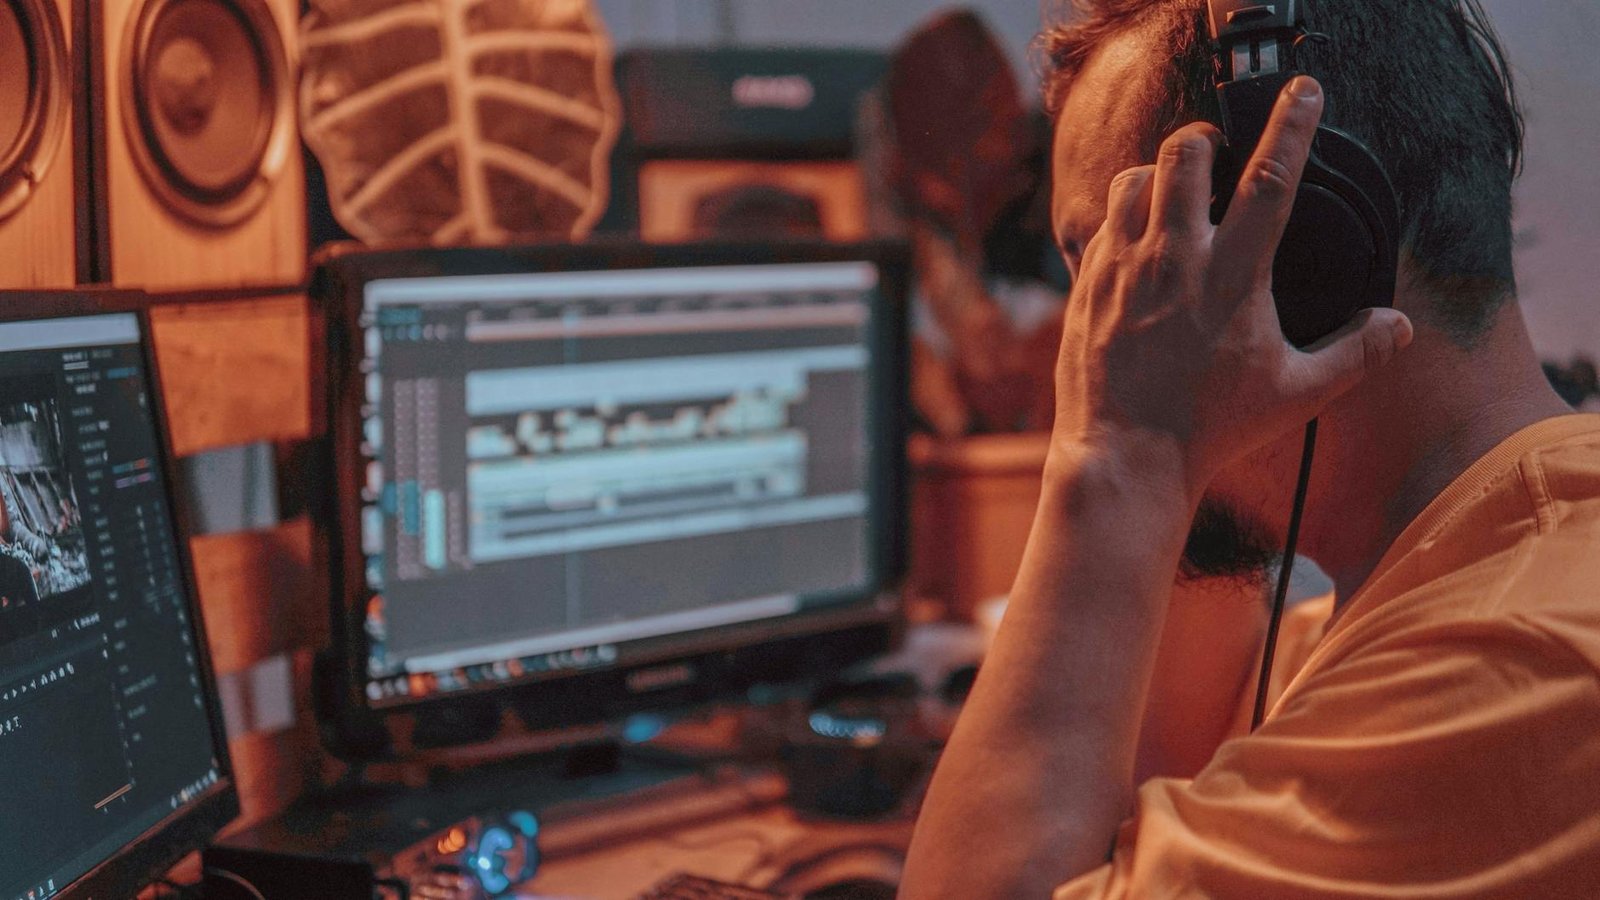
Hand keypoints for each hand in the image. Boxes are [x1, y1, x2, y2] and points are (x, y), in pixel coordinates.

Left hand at [1051, 76, 1412, 500]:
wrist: (1126, 456)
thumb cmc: (1213, 428)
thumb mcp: (1297, 394)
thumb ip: (1355, 353)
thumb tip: (1399, 326)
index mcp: (1233, 277)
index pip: (1270, 180)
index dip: (1292, 127)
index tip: (1304, 93)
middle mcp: (1174, 260)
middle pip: (1184, 154)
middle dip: (1205, 139)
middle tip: (1218, 156)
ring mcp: (1123, 268)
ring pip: (1134, 179)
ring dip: (1158, 174)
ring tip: (1176, 195)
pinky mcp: (1087, 285)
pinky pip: (1101, 224)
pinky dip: (1124, 218)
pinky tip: (1140, 241)